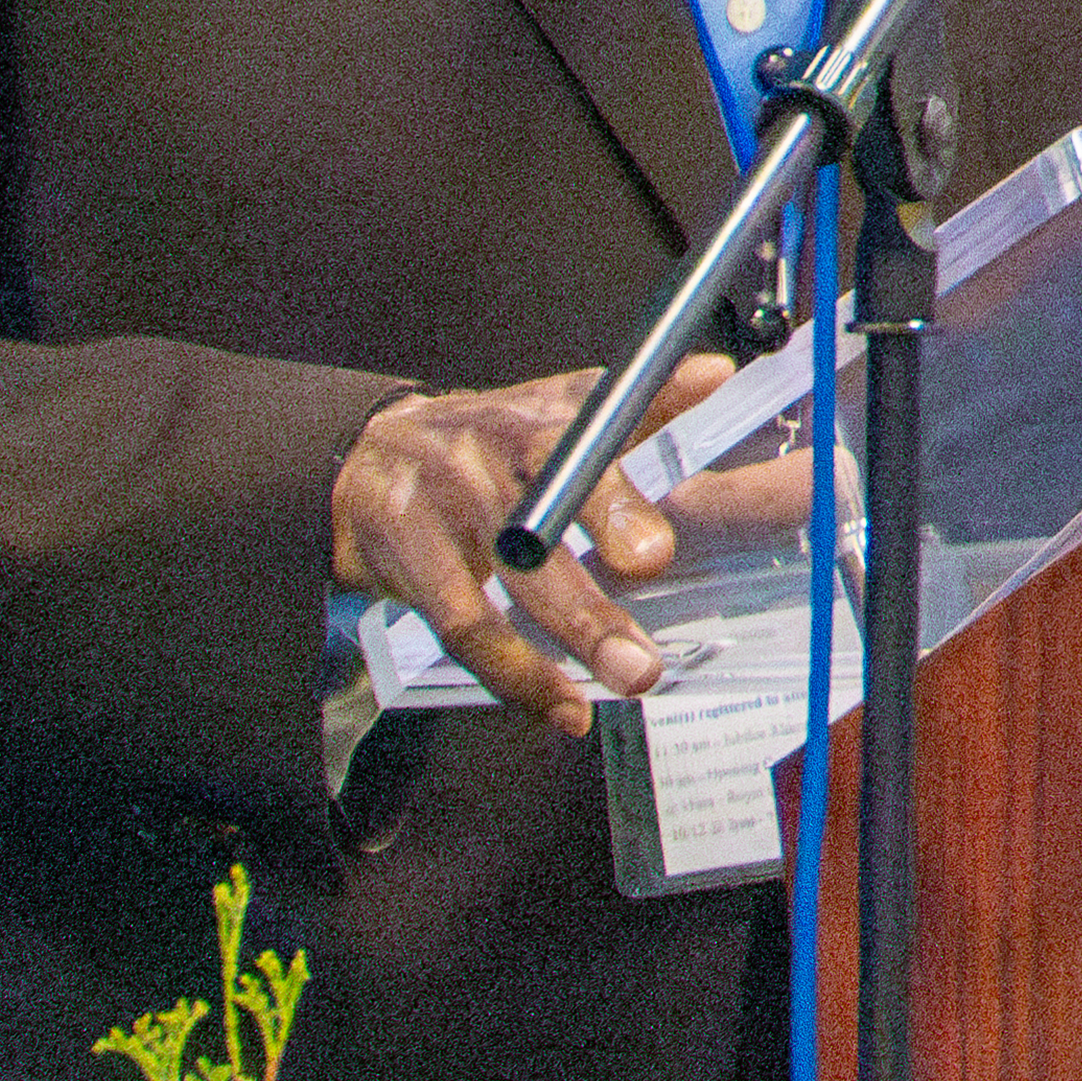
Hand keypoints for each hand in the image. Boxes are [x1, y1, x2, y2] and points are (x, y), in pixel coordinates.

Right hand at [330, 355, 734, 731]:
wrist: (367, 454)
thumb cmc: (491, 436)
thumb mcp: (563, 408)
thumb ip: (643, 402)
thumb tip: (714, 374)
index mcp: (531, 424)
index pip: (572, 455)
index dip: (612, 505)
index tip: (653, 556)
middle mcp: (481, 468)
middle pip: (534, 538)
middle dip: (589, 608)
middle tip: (641, 662)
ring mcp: (439, 519)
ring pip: (498, 595)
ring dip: (556, 652)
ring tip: (619, 686)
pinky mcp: (406, 569)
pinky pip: (461, 629)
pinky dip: (514, 675)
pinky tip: (560, 707)